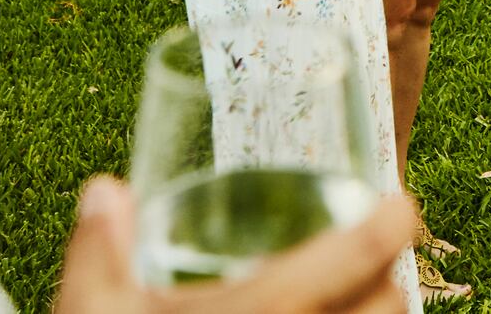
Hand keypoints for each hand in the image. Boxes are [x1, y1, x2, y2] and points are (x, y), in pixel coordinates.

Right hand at [55, 176, 415, 313]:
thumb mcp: (93, 312)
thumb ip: (99, 250)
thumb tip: (103, 189)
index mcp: (270, 307)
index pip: (368, 251)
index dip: (396, 219)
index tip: (397, 204)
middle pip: (392, 302)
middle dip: (387, 274)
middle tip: (366, 259)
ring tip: (352, 304)